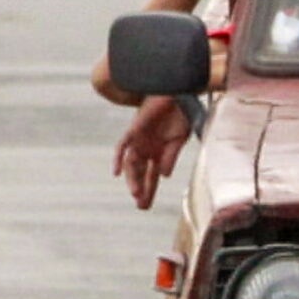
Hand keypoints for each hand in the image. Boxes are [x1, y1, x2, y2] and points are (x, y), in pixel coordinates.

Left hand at [114, 95, 192, 209]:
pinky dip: (119, 158)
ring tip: (135, 193)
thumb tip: (165, 175)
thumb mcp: (180, 139)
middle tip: (141, 206)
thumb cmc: (180, 113)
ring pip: (132, 164)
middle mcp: (147, 148)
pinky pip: (122, 145)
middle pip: (140, 173)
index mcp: (159, 152)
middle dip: (140, 190)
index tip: (146, 206)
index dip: (149, 190)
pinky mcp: (134, 129)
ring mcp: (139, 140)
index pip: (152, 176)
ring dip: (133, 179)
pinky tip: (117, 172)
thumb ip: (171, 156)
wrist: (176, 92)